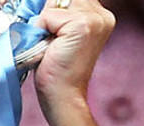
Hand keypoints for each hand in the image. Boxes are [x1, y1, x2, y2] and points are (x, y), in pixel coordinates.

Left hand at [30, 0, 132, 125]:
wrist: (64, 97)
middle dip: (48, 14)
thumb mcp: (59, 35)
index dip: (53, 10)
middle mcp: (102, 14)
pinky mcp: (83, 25)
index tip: (49, 30)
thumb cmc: (58, 71)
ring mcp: (95, 19)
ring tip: (51, 45)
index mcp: (100, 16)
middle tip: (50, 40)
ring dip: (44, 23)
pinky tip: (50, 49)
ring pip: (53, 4)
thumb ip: (57, 14)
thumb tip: (41, 2)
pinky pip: (47, 15)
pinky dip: (40, 30)